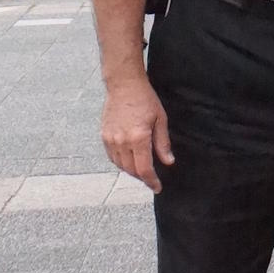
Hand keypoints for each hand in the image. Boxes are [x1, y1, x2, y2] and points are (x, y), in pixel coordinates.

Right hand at [101, 73, 174, 191]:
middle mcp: (122, 142)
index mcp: (138, 138)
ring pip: (121, 166)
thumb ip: (163, 143)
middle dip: (142, 177)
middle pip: (132, 170)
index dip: (151, 181)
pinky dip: (121, 162)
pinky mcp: (104, 136)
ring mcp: (111, 140)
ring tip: (141, 168)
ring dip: (131, 171)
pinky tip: (129, 158)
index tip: (157, 188)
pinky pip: (112, 157)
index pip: (144, 169)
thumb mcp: (160, 119)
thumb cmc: (145, 99)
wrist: (124, 85)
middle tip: (152, 177)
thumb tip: (168, 162)